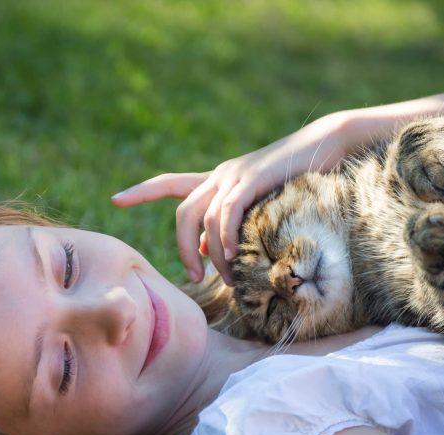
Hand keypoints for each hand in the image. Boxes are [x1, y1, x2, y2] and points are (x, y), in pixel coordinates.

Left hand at [112, 113, 350, 283]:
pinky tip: (232, 256)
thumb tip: (210, 253)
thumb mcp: (261, 205)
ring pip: (201, 218)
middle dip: (181, 249)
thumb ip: (234, 224)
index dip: (141, 191)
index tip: (115, 200)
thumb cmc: (300, 179)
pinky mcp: (251, 179)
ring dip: (210, 254)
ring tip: (227, 277)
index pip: (169, 183)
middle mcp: (219, 175)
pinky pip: (225, 213)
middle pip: (181, 212)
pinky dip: (224, 238)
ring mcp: (234, 175)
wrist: (328, 146)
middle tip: (194, 278)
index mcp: (217, 180)